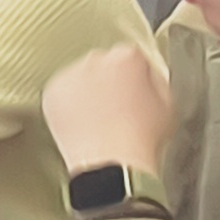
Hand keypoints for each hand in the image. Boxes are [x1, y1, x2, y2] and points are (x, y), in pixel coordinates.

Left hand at [43, 43, 172, 177]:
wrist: (111, 164)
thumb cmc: (141, 140)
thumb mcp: (166, 105)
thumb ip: (155, 80)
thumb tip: (144, 76)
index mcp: (128, 58)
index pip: (131, 56)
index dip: (134, 77)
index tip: (133, 91)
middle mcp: (96, 59)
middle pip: (103, 63)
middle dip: (108, 80)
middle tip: (114, 107)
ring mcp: (70, 75)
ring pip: (80, 76)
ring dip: (86, 91)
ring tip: (97, 119)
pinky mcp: (52, 92)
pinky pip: (62, 93)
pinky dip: (69, 105)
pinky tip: (82, 123)